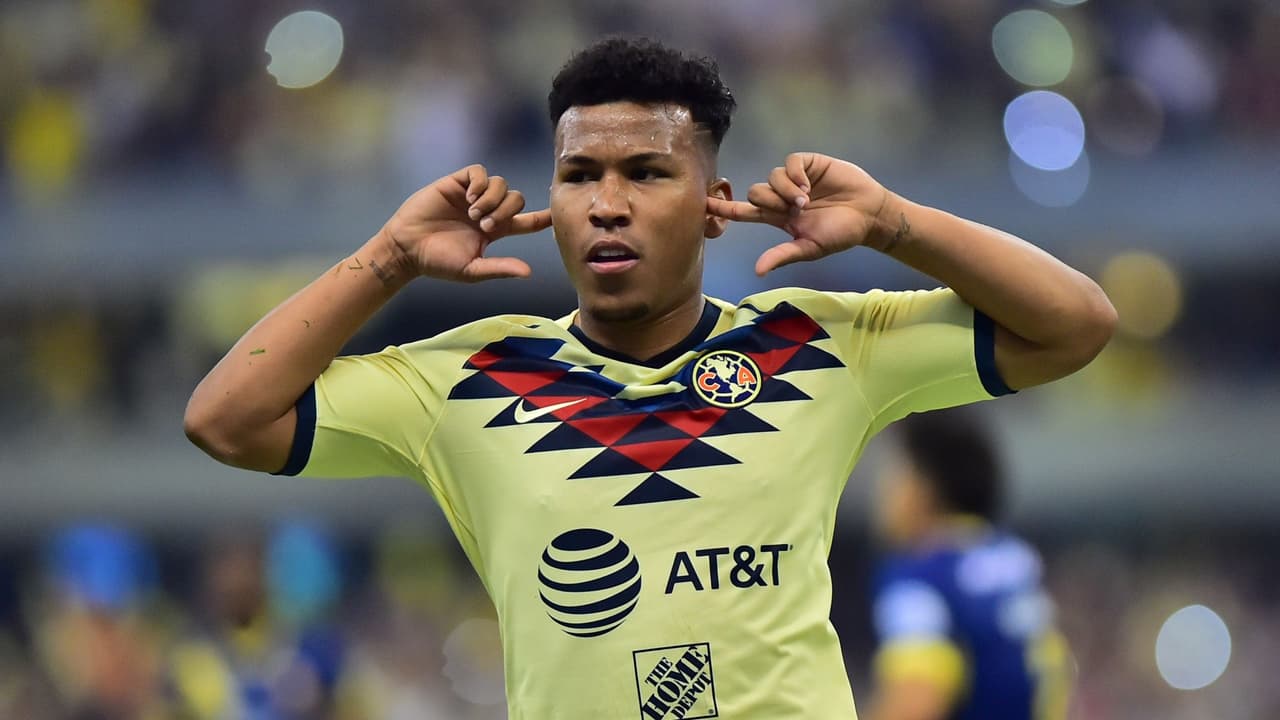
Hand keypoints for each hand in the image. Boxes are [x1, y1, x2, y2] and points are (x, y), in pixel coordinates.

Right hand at [380, 165, 552, 281]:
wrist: (407, 249)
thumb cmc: (438, 263)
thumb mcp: (472, 270)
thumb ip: (499, 268)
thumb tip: (528, 272)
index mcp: (495, 231)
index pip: (526, 221)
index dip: (542, 218)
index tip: (557, 215)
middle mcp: (488, 210)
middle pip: (516, 199)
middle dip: (506, 211)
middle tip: (485, 226)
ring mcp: (472, 195)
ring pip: (500, 184)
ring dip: (492, 199)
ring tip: (474, 215)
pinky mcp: (457, 183)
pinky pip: (479, 172)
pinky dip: (480, 183)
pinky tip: (471, 197)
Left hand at [705, 152, 894, 275]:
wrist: (869, 215)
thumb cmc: (840, 234)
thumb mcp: (810, 248)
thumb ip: (783, 255)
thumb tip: (757, 271)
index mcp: (778, 218)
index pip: (744, 212)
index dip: (724, 208)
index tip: (702, 204)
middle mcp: (781, 197)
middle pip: (756, 192)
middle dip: (770, 200)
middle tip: (794, 210)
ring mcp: (795, 179)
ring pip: (772, 176)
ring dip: (785, 189)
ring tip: (806, 200)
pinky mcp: (809, 163)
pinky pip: (790, 162)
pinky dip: (795, 174)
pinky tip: (809, 185)